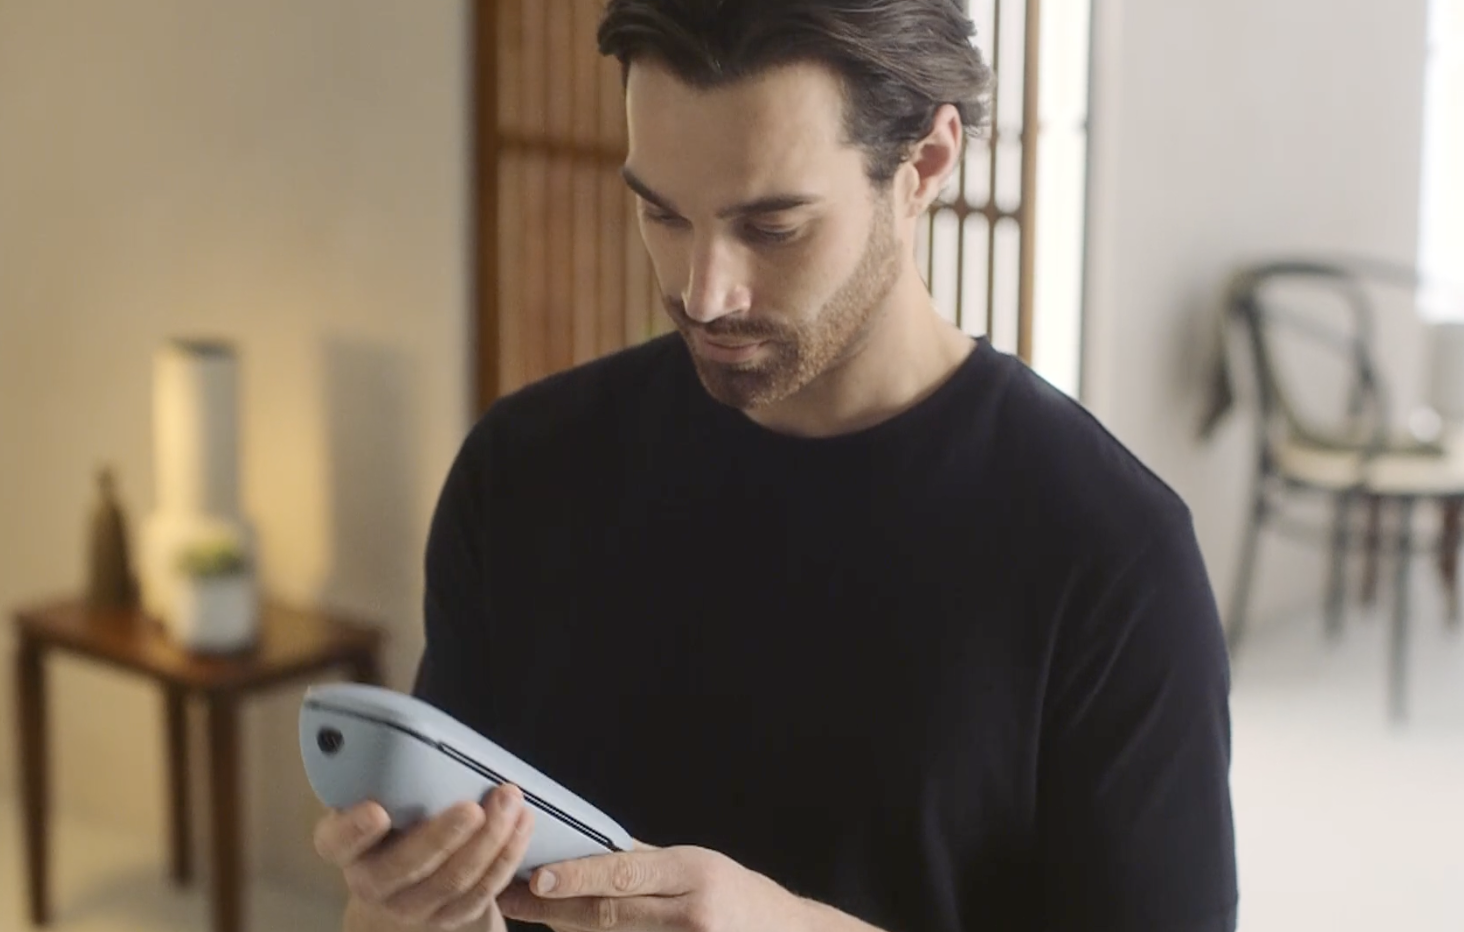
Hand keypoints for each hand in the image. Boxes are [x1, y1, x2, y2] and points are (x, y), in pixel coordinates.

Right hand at [313, 783, 535, 930]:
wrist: (408, 875)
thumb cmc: (398, 816)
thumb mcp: (382, 793)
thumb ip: (388, 771)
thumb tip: (404, 724)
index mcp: (346, 846)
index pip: (336, 841)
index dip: (353, 830)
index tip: (378, 811)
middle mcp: (372, 882)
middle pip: (403, 867)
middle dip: (442, 836)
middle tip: (472, 808)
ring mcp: (410, 906)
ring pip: (452, 881)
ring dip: (488, 841)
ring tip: (510, 803)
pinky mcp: (448, 918)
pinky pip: (481, 893)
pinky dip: (506, 857)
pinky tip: (522, 825)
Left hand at [497, 844, 807, 931]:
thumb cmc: (737, 896)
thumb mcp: (695, 865)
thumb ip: (641, 862)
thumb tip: (581, 847)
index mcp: (695, 873)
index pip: (624, 874)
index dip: (576, 877)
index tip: (534, 877)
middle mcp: (693, 914)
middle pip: (608, 917)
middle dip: (553, 909)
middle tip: (510, 900)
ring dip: (569, 931)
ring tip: (534, 915)